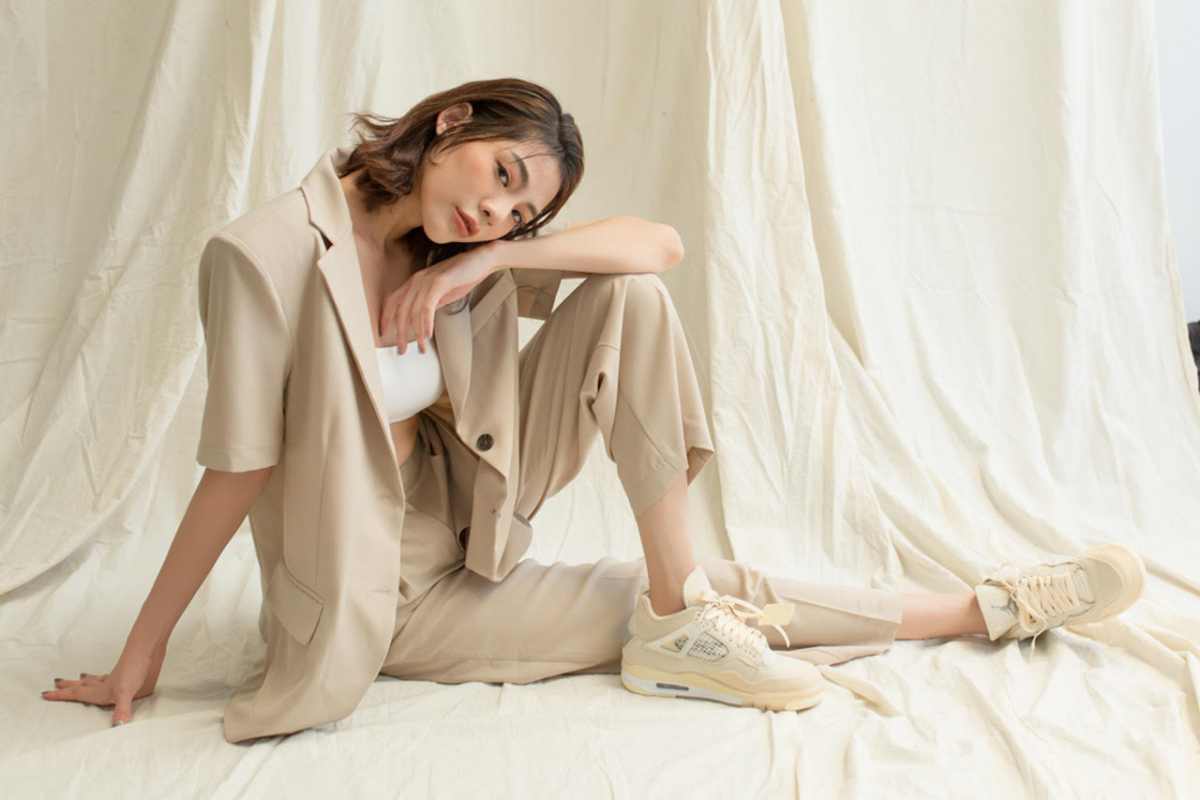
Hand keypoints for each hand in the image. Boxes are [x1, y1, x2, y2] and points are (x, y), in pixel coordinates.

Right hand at [41, 641, 165, 726]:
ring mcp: (118, 680)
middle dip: (69, 686)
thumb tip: (117, 727)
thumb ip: (121, 709)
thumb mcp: (126, 692)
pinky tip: (111, 677)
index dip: (62, 696)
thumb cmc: (135, 669)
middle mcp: (107, 685)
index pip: (78, 695)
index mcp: (102, 691)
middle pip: (83, 686)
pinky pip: (112, 678)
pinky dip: (106, 678)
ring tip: (80, 677)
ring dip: (86, 680)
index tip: (45, 694)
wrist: (148, 650)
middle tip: (56, 682)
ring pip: (97, 680)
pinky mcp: (130, 677)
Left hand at [382, 242, 499, 353]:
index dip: (386, 319)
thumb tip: (421, 322)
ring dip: (416, 333)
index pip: (393, 301)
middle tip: (402, 351)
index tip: (385, 335)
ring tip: (421, 349)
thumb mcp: (441, 293)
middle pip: (401, 310)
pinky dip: (426, 322)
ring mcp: (426, 280)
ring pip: (414, 311)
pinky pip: (427, 306)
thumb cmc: (463, 276)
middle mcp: (416, 280)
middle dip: (400, 333)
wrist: (481, 261)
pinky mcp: (439, 282)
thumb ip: (429, 305)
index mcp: (414, 282)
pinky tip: (428, 335)